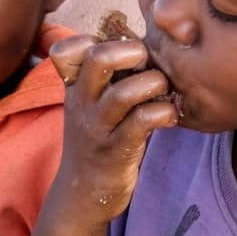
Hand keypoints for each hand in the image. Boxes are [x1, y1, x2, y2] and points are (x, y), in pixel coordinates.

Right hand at [43, 31, 177, 219]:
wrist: (83, 195)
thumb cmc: (98, 141)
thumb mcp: (90, 105)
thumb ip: (106, 76)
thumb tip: (145, 42)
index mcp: (75, 89)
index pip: (66, 51)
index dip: (95, 40)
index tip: (119, 52)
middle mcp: (82, 103)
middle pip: (98, 58)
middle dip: (132, 51)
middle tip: (148, 64)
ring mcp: (98, 127)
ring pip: (125, 91)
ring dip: (154, 84)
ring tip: (164, 92)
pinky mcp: (117, 150)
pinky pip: (144, 121)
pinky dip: (164, 112)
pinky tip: (169, 117)